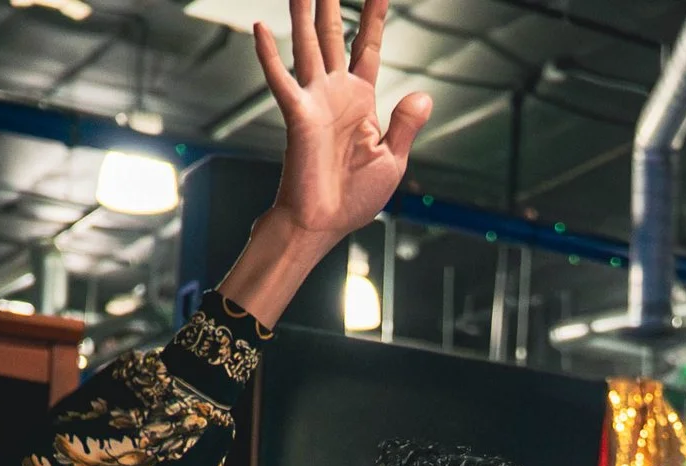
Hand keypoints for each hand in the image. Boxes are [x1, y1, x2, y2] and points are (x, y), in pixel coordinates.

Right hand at [251, 0, 431, 244]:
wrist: (325, 224)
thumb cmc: (354, 198)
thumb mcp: (393, 160)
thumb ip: (406, 125)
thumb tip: (424, 94)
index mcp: (360, 101)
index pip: (368, 48)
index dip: (374, 19)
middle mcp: (335, 94)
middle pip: (334, 36)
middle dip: (332, 4)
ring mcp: (314, 101)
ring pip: (308, 46)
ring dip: (303, 14)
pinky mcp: (298, 116)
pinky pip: (281, 80)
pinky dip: (269, 55)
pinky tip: (261, 28)